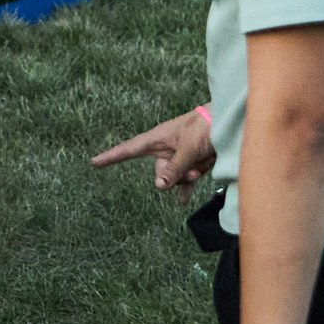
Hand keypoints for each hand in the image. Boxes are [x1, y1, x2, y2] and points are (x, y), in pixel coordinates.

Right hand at [92, 108, 214, 195]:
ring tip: (203, 165)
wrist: (229, 122)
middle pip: (159, 171)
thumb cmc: (206, 127)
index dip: (111, 156)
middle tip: (191, 167)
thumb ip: (174, 168)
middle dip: (174, 174)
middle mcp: (166, 148)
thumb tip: (158, 187)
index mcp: (158, 138)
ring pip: (175, 177)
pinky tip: (183, 201)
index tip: (94, 162)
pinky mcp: (191, 162)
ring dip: (188, 176)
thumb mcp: (188, 148)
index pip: (129, 149)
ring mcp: (179, 155)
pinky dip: (185, 189)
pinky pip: (184, 181)